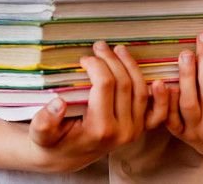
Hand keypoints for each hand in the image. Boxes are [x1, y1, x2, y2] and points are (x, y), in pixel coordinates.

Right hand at [27, 41, 147, 172]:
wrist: (66, 155)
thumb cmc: (53, 140)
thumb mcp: (40, 132)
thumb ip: (45, 121)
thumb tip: (58, 103)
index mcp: (99, 129)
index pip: (105, 85)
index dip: (96, 65)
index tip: (84, 58)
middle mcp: (122, 131)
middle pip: (124, 83)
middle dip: (111, 59)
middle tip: (99, 46)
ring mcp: (134, 130)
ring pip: (141, 90)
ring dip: (131, 66)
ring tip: (118, 50)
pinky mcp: (141, 128)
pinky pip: (158, 113)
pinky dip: (162, 97)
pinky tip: (158, 80)